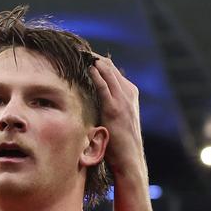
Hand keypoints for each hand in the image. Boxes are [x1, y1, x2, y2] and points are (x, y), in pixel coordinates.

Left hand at [89, 54, 147, 182]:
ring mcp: (124, 102)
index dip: (100, 64)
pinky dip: (98, 76)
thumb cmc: (119, 146)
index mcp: (130, 96)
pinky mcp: (116, 110)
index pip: (114, 73)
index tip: (85, 56)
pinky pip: (106, 88)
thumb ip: (108, 108)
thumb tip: (92, 103)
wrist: (130, 160)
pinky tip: (90, 68)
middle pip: (111, 70)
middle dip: (96, 60)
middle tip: (80, 50)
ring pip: (110, 75)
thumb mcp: (115, 122)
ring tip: (82, 53)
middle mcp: (129, 96)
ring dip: (96, 63)